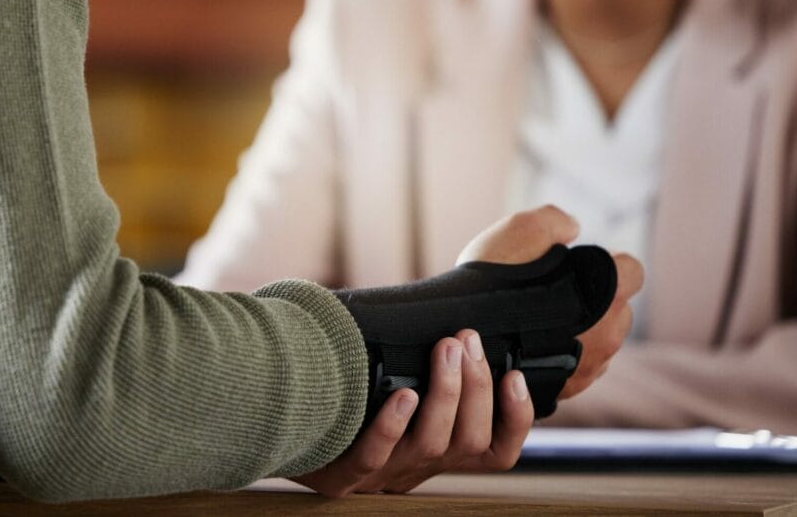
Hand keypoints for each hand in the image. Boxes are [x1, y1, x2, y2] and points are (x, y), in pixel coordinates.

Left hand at [292, 330, 533, 496]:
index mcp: (437, 451)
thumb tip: (464, 318)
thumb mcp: (397, 384)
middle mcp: (416, 468)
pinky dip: (392, 426)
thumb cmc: (348, 397)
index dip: (516, 420)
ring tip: (446, 349)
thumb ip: (428, 363)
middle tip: (467, 340)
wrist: (280, 429)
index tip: (514, 375)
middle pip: (469, 443)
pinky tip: (402, 394)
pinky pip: (372, 458)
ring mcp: (379, 476)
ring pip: (430, 446)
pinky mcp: (339, 478)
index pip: (497, 451)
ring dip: (445, 394)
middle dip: (476, 388)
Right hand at [455, 204, 643, 400]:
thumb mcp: (520, 229)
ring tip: (537, 321)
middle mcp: (609, 335)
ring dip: (581, 331)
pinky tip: (530, 345)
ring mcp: (589, 368)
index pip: (632, 270)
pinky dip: (560, 356)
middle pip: (618, 310)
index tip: (577, 263)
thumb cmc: (490, 285)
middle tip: (552, 291)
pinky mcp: (567, 390)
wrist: (459, 337)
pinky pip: (576, 368)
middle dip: (595, 301)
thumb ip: (555, 220)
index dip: (608, 262)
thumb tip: (572, 227)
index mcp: (607, 294)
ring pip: (599, 343)